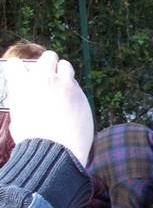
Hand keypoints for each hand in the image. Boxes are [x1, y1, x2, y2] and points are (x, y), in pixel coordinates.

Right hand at [6, 51, 93, 166]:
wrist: (56, 150)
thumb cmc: (33, 140)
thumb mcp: (18, 118)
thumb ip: (23, 103)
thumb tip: (28, 101)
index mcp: (22, 84)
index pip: (16, 65)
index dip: (19, 69)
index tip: (22, 73)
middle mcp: (44, 79)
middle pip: (48, 57)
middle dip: (48, 64)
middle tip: (48, 74)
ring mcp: (65, 85)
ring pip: (66, 66)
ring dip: (63, 72)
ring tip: (61, 84)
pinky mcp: (81, 94)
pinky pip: (76, 85)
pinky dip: (73, 90)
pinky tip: (71, 101)